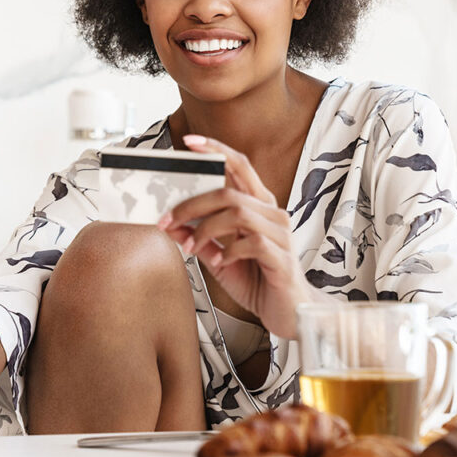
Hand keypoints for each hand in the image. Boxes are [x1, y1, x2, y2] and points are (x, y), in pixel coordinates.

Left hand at [157, 134, 308, 338]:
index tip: (189, 142)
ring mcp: (281, 235)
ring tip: (191, 246)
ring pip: (238, 213)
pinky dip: (229, 251)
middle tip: (168, 220)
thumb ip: (197, 238)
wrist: (288, 314)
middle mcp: (272, 214)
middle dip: (192, 204)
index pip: (240, 167)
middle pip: (229, 192)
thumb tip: (169, 224)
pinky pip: (253, 243)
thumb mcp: (217, 257)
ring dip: (206, 228)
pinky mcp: (282, 258)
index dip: (217, 150)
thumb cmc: (257, 279)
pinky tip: (221, 261)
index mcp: (258, 206)